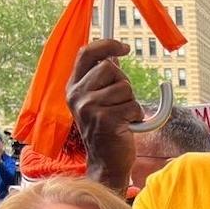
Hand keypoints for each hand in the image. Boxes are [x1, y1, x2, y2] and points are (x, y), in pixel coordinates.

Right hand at [67, 39, 143, 191]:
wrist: (106, 163)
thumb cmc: (106, 131)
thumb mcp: (97, 102)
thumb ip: (102, 80)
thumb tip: (115, 56)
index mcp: (73, 88)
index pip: (86, 54)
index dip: (107, 45)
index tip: (124, 48)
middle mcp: (77, 96)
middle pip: (111, 68)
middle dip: (123, 84)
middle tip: (119, 104)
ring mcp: (90, 108)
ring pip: (125, 87)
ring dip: (131, 103)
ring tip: (121, 118)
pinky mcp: (106, 120)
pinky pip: (133, 106)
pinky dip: (136, 116)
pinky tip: (126, 127)